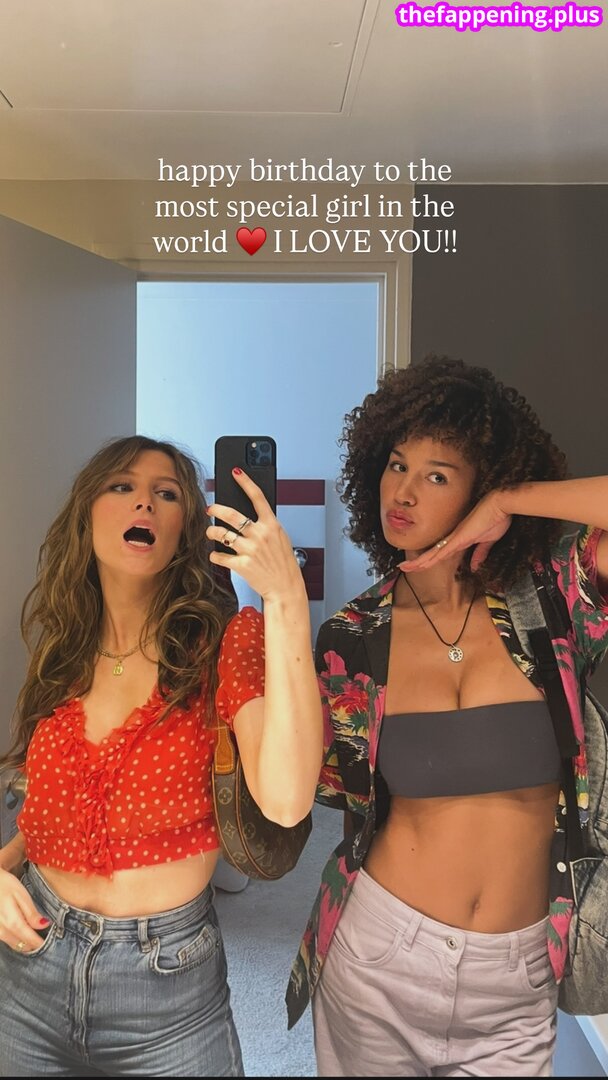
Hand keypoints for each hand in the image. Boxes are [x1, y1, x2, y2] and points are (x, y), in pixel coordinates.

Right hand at [0, 867, 49, 951]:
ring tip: (35, 938)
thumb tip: (44, 926)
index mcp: (12, 922)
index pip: (29, 939)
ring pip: (13, 945)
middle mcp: (2, 931)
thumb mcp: (21, 895)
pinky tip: (22, 933)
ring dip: (24, 944)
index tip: (51, 945)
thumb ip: (32, 913)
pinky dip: (16, 940)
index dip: (40, 943)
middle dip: (33, 945)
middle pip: (21, 945)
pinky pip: (6, 940)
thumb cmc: (5, 885)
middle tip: (45, 941)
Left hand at [206, 469, 304, 603]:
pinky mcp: (242, 565)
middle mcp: (261, 535)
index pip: (258, 497)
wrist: (285, 587)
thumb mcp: (280, 538)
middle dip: (216, 509)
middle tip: (210, 508)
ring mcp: (251, 550)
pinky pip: (220, 556)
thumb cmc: (283, 563)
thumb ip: (265, 525)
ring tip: (210, 533)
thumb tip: (247, 515)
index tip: (236, 472)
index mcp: (272, 525)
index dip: (246, 482)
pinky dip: (214, 555)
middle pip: (232, 515)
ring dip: (212, 532)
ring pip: (222, 534)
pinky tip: (216, 554)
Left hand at [399, 492, 511, 573]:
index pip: (440, 553)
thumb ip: (480, 553)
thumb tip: (474, 567)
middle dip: (418, 562)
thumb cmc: (496, 519)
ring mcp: (455, 537)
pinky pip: (443, 550)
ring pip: (433, 553)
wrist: (500, 505)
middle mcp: (453, 538)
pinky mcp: (460, 537)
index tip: (418, 565)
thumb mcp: (488, 541)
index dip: (428, 559)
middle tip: (403, 567)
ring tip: (405, 567)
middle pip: (432, 553)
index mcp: (459, 539)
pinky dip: (432, 558)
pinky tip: (422, 564)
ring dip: (419, 562)